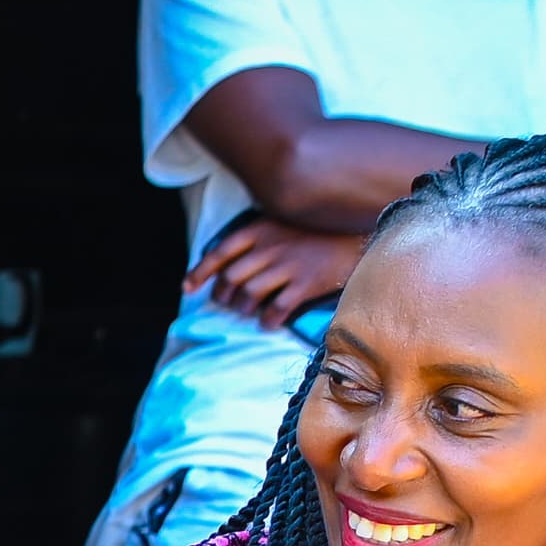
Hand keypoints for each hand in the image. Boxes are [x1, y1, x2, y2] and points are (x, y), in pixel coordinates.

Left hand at [188, 216, 370, 330]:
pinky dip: (267, 320)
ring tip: (248, 311)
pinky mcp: (306, 283)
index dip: (200, 272)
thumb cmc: (316, 231)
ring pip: (250, 294)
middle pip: (232, 277)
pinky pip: (276, 309)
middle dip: (224, 295)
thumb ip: (256, 239)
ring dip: (244, 309)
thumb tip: (227, 266)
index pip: (220, 252)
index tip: (188, 288)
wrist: (357, 236)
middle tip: (227, 303)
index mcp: (261, 228)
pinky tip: (268, 323)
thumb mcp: (282, 223)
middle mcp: (270, 246)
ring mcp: (288, 265)